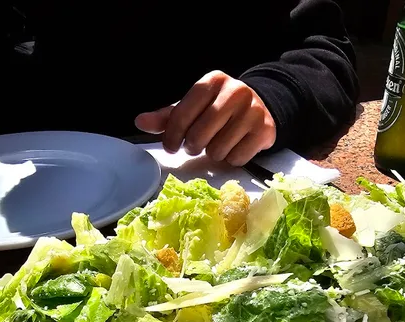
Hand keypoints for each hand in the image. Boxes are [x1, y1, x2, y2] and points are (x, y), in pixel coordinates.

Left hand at [135, 70, 275, 165]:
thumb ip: (167, 117)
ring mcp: (253, 110)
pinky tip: (234, 146)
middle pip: (199, 135)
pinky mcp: (265, 129)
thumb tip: (140, 122)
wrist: (258, 108)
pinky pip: (237, 158)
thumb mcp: (192, 108)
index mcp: (212, 81)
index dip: (172, 135)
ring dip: (213, 154)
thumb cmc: (218, 109)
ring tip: (217, 143)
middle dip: (193, 146)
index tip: (171, 146)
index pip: (182, 114)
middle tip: (197, 145)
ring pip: (218, 150)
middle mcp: (235, 91)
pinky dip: (232, 158)